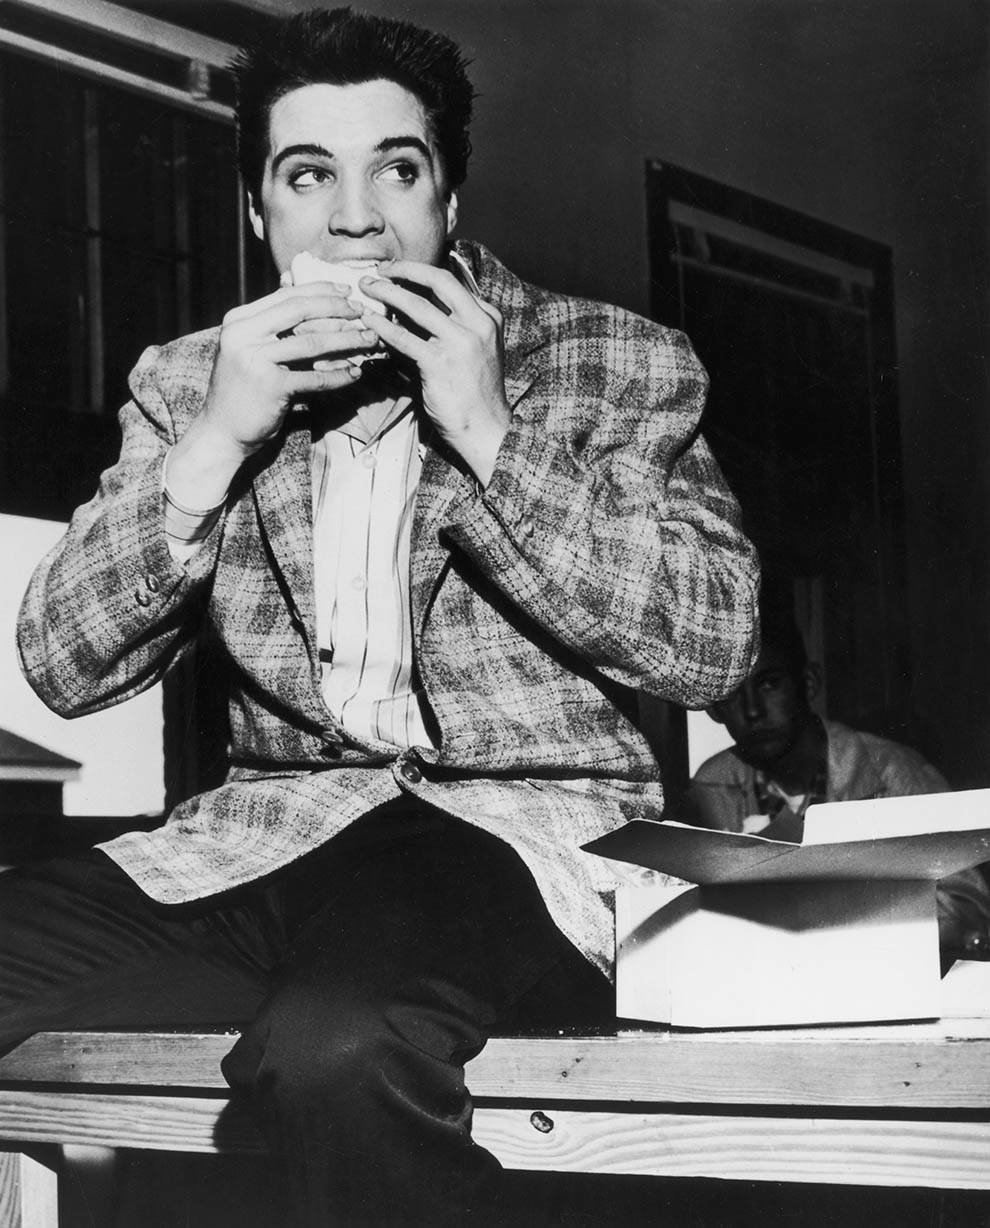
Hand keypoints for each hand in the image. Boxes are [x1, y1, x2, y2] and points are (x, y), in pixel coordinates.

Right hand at [168, 283, 380, 504]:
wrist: (221, 431)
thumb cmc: (242, 389)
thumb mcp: (248, 347)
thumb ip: (269, 321)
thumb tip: (292, 281)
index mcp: (239, 320)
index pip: (286, 296)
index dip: (321, 290)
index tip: (347, 291)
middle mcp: (243, 334)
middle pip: (300, 311)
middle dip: (337, 309)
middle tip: (364, 312)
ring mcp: (255, 360)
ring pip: (312, 342)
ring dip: (347, 341)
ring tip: (370, 340)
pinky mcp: (270, 387)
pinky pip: (314, 378)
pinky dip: (338, 376)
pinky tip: (355, 373)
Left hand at [358, 261, 510, 486]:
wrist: (486, 429)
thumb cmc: (475, 393)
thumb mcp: (475, 350)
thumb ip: (454, 326)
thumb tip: (416, 307)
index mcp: (488, 317)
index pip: (451, 282)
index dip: (420, 272)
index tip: (398, 270)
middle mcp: (478, 324)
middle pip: (438, 280)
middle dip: (404, 269)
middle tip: (379, 270)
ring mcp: (461, 342)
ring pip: (417, 305)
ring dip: (386, 292)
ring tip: (366, 288)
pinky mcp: (440, 363)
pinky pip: (404, 337)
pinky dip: (383, 326)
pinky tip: (368, 321)